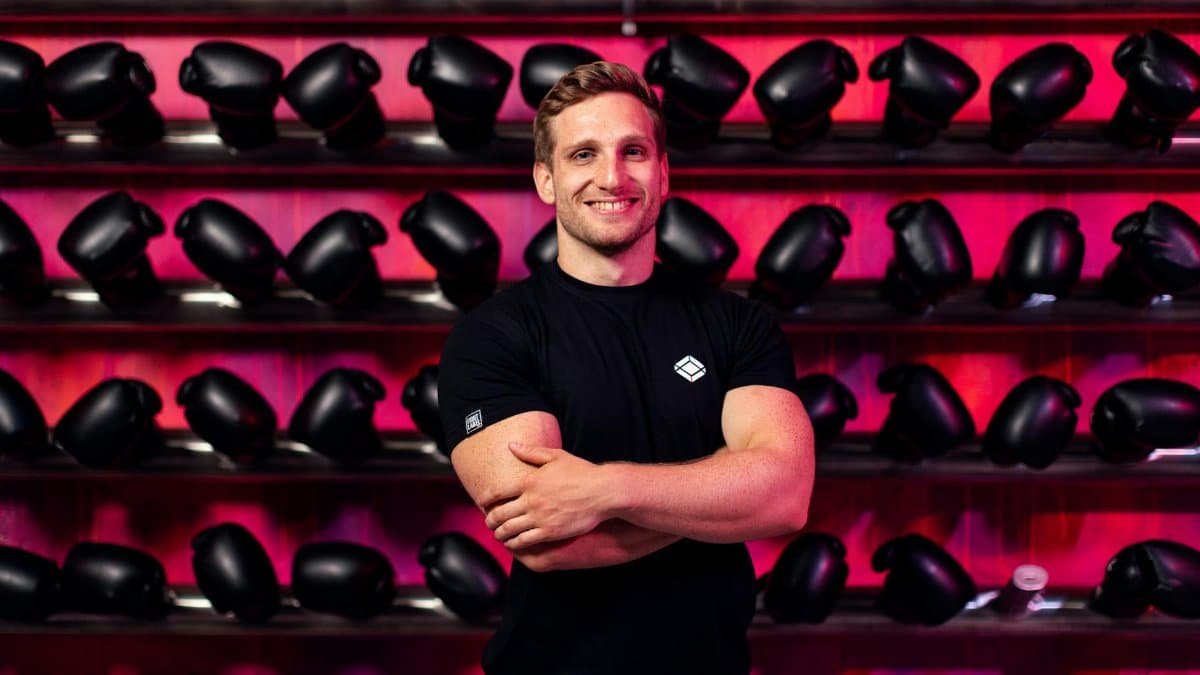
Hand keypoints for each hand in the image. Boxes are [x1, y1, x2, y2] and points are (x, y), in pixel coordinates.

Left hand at [483, 442, 611, 550]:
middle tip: (488, 522)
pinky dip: (514, 544)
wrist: (603, 492)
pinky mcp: (550, 532)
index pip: (497, 492)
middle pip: (499, 514)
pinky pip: (524, 541)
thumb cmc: (582, 472)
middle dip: (489, 520)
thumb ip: (531, 452)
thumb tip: (511, 445)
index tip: (482, 503)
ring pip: (509, 530)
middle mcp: (531, 500)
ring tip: (498, 534)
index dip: (485, 499)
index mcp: (529, 480)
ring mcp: (539, 517)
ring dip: (499, 533)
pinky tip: (513, 544)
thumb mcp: (556, 456)